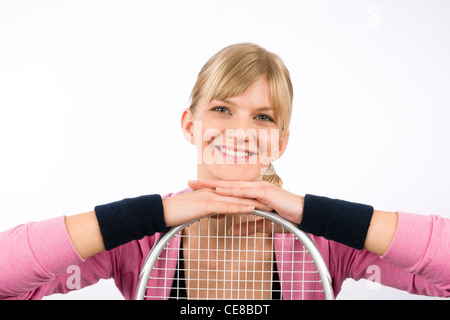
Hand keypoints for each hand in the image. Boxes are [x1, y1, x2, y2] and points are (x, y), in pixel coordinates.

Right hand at [162, 187, 272, 226]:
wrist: (162, 211)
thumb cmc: (177, 213)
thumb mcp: (196, 211)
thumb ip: (209, 210)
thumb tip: (218, 214)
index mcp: (212, 193)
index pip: (235, 194)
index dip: (250, 197)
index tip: (265, 201)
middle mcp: (213, 192)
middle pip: (240, 195)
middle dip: (257, 198)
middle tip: (273, 202)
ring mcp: (210, 197)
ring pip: (236, 199)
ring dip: (254, 202)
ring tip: (269, 206)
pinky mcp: (206, 204)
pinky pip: (226, 206)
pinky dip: (240, 207)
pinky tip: (251, 209)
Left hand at [188, 179, 304, 228]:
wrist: (304, 213)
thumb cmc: (286, 217)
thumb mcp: (263, 224)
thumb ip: (247, 226)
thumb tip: (231, 231)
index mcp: (252, 192)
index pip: (228, 189)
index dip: (211, 188)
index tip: (195, 189)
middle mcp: (254, 187)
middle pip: (226, 184)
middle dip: (207, 183)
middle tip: (188, 182)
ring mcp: (259, 188)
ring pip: (232, 186)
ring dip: (214, 185)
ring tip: (198, 185)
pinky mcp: (265, 192)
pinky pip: (245, 191)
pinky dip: (232, 191)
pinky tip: (220, 190)